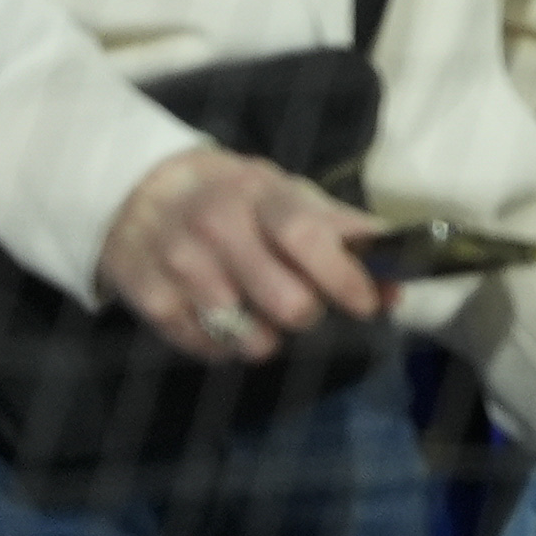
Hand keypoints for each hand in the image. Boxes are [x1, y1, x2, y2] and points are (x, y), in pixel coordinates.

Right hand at [91, 146, 385, 359]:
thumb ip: (343, 231)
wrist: (139, 188)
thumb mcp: (287, 195)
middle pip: (279, 296)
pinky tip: (224, 326)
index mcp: (262, 192)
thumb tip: (397, 272)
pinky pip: (199, 344)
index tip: (369, 305)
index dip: (342, 276)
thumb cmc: (234, 197)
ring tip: (262, 320)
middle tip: (305, 310)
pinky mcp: (146, 295)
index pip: (306, 235)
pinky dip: (220, 347)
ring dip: (261, 338)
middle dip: (304, 314)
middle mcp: (217, 223)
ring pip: (238, 329)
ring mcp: (178, 260)